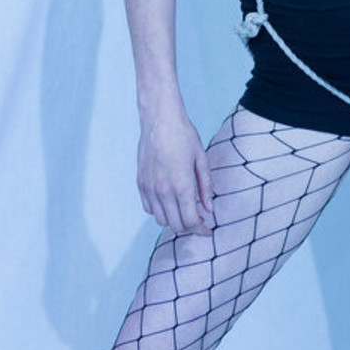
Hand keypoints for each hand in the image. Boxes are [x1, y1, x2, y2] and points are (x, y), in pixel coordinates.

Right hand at [136, 103, 215, 235]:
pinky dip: (159, 211)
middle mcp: (163, 190)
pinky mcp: (140, 183)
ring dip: (174, 220)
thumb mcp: (201, 159)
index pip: (191, 221)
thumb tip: (209, 208)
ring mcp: (149, 188)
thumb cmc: (183, 136)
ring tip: (184, 212)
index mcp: (182, 185)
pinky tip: (169, 203)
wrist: (159, 119)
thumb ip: (205, 186)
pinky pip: (149, 208)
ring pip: (161, 220)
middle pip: (176, 225)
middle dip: (190, 228)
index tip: (208, 229)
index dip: (201, 230)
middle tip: (199, 221)